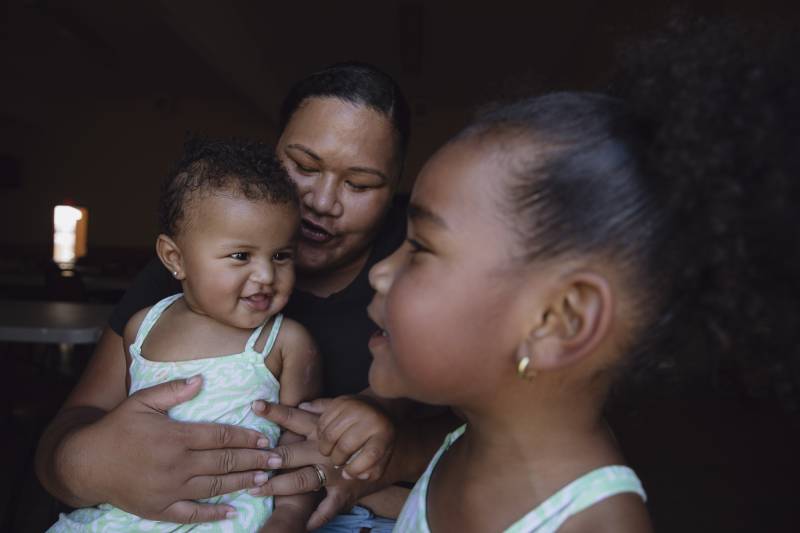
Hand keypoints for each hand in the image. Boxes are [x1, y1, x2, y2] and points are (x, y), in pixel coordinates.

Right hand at [68, 376, 273, 522]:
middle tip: (277, 460)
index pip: (221, 436)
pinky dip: (214, 514)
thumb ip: (173, 390)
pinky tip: (233, 511)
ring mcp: (169, 489)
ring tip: (264, 480)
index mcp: (175, 436)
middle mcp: (176, 464)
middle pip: (224, 462)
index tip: (265, 439)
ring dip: (242, 483)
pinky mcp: (160, 508)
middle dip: (254, 460)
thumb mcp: (142, 401)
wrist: (85, 463)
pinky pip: (192, 513)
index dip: (247, 437)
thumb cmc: (117, 428)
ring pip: (215, 487)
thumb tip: (201, 379)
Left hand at [251, 400, 383, 529]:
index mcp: (322, 428)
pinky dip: (317, 517)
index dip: (274, 411)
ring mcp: (335, 471)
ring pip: (302, 480)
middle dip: (269, 459)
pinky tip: (303, 525)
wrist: (394, 445)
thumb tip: (302, 404)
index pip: (294, 417)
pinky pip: (329, 507)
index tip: (254, 406)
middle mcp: (325, 449)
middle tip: (247, 464)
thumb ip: (322, 408)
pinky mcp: (346, 490)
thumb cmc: (363, 427)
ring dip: (279, 486)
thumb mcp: (345, 412)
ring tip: (257, 490)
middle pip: (292, 453)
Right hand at [312, 395, 394, 480]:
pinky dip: (320, 435)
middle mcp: (370, 417)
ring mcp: (354, 407)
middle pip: (345, 446)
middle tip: (338, 461)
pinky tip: (327, 439)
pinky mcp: (340, 401)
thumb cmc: (378, 437)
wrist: (377, 408)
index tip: (347, 473)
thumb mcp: (383, 455)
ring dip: (326, 449)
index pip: (371, 455)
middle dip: (337, 459)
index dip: (356, 469)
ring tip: (331, 452)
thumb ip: (371, 472)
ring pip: (330, 435)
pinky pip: (322, 423)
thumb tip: (348, 476)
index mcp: (385, 432)